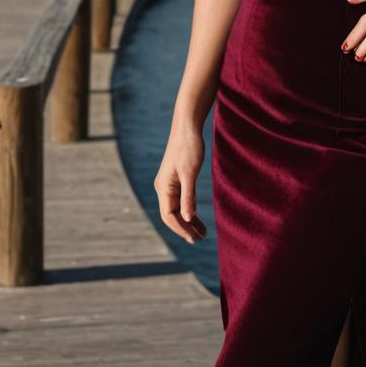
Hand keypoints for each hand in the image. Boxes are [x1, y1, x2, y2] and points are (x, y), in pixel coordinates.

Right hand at [154, 124, 207, 243]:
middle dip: (185, 228)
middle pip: (172, 215)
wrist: (187, 126)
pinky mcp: (176, 178)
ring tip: (202, 232)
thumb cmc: (188, 147)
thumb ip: (188, 196)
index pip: (169, 216)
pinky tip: (197, 216)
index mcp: (164, 187)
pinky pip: (180, 199)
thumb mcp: (190, 173)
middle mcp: (163, 187)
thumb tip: (188, 218)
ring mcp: (169, 183)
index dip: (181, 229)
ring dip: (188, 220)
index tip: (194, 239)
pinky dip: (189, 209)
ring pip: (177, 208)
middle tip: (200, 239)